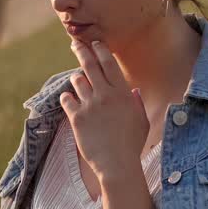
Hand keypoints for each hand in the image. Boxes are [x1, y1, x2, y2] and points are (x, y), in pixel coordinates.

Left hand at [60, 40, 148, 182]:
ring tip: (78, 80)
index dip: (101, 50)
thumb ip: (137, 103)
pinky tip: (68, 98)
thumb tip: (133, 91)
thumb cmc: (132, 145)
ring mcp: (89, 105)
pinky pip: (66, 99)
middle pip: (90, 65)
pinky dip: (66, 97)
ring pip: (77, 81)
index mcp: (122, 93)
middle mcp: (105, 95)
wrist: (116, 164)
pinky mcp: (76, 118)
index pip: (109, 64)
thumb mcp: (141, 121)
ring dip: (77, 78)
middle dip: (82, 51)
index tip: (96, 44)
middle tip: (76, 44)